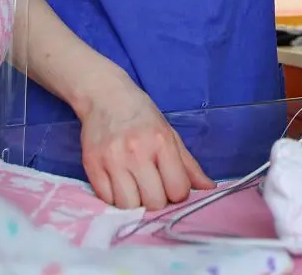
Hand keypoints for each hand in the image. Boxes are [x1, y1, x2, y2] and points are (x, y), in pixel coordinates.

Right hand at [74, 77, 213, 209]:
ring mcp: (112, 160)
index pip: (177, 190)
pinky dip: (115, 199)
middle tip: (153, 187)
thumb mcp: (170, 133)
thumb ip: (189, 164)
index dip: (177, 193)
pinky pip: (107, 200)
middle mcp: (137, 152)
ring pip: (129, 206)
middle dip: (157, 200)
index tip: (171, 185)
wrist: (104, 95)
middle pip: (154, 202)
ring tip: (135, 188)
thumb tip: (210, 188)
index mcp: (161, 142)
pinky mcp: (91, 166)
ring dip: (135, 203)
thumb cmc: (141, 115)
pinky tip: (119, 185)